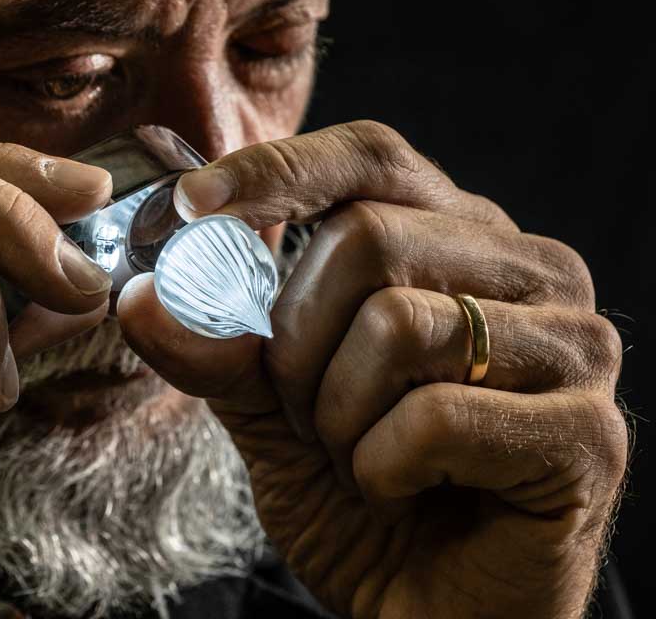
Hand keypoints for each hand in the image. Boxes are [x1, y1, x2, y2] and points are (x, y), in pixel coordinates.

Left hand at [118, 121, 627, 618]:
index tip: (188, 206)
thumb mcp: (267, 406)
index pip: (368, 154)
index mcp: (456, 239)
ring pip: (397, 322)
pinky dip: (382, 468)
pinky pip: (436, 417)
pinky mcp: (588, 435)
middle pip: (366, 237)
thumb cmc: (358, 494)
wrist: (428, 614)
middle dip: (295, 342)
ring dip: (336, 414)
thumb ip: (216, 343)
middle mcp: (529, 272)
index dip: (274, 171)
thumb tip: (139, 295)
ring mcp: (574, 347)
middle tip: (305, 412)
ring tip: (359, 455)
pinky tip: (405, 492)